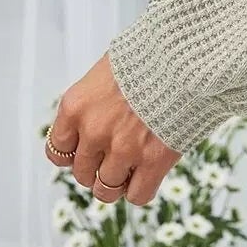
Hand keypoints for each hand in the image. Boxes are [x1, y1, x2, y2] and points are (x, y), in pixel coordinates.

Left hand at [43, 52, 180, 206]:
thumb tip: (92, 124)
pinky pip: (138, 195)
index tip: (90, 148)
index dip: (76, 153)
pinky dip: (141, 189)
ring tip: (134, 165)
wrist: (187, 51)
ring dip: (118, 181)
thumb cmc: (150, 53)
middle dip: (98, 168)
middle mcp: (93, 131)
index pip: (58, 152)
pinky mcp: (153, 159)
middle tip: (117, 153)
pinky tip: (150, 172)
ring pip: (106, 190)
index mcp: (75, 106)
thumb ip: (94, 101)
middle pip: (83, 174)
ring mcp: (122, 148)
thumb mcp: (108, 69)